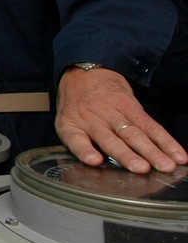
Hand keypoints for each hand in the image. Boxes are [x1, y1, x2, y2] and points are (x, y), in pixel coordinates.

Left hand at [55, 66, 187, 172]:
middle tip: (141, 168)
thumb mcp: (65, 122)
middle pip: (111, 140)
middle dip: (127, 155)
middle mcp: (92, 120)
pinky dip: (165, 141)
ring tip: (165, 165)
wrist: (85, 73)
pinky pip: (150, 126)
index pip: (75, 139)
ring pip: (134, 134)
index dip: (85, 150)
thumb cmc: (76, 105)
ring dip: (151, 151)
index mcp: (71, 126)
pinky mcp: (131, 108)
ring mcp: (113, 113)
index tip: (94, 160)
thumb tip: (90, 169)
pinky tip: (176, 154)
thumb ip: (77, 144)